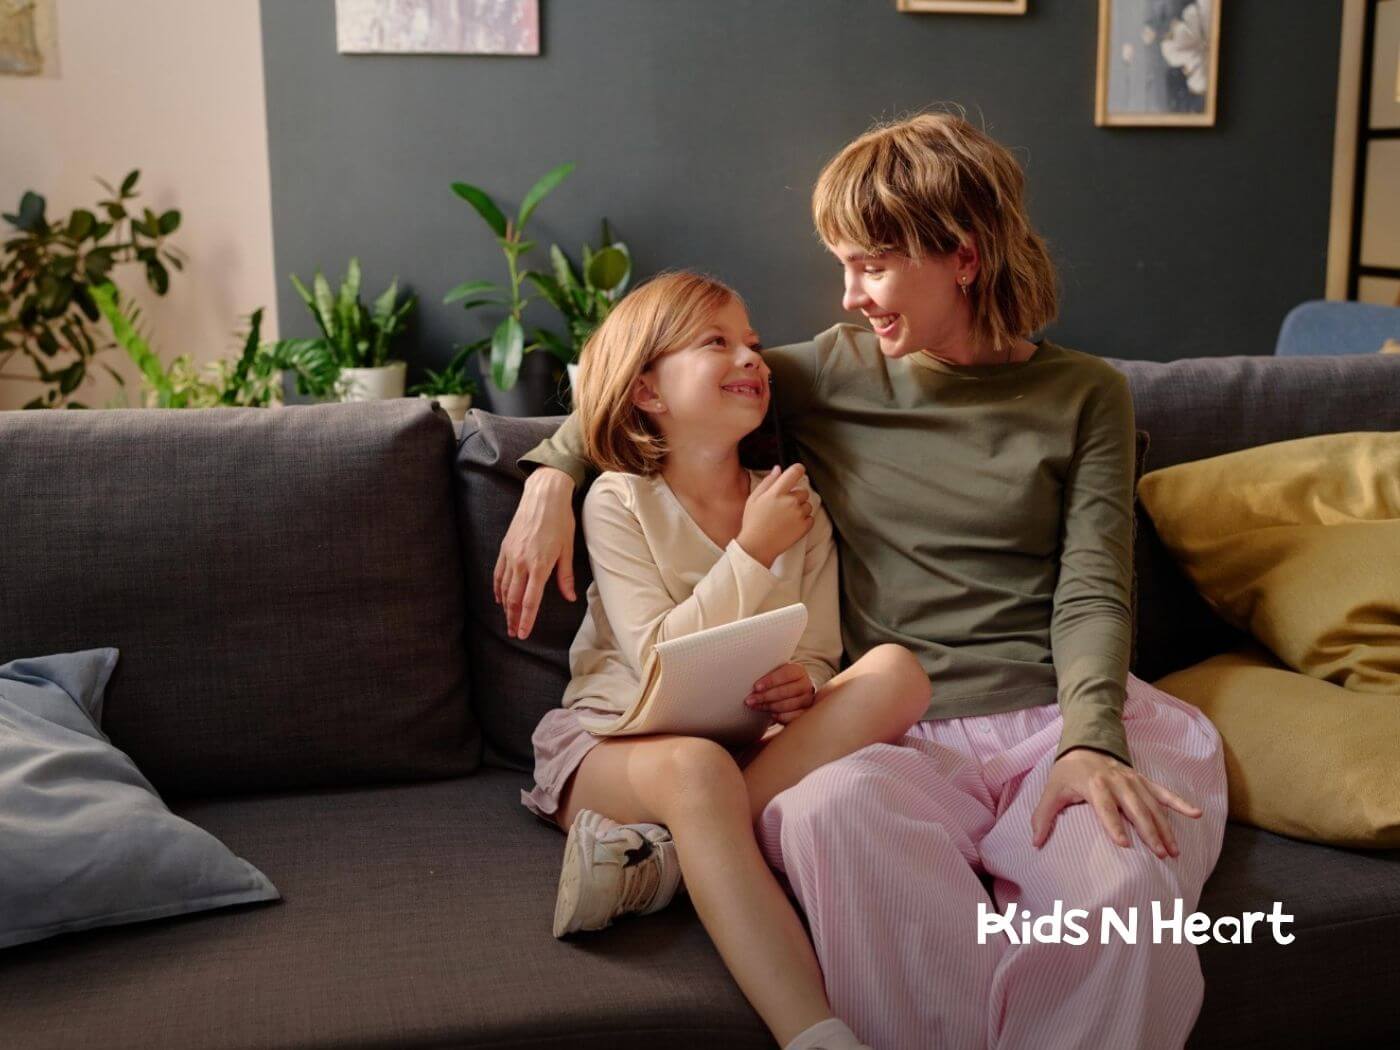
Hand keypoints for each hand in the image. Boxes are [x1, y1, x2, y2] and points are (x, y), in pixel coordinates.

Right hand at [493, 468, 576, 639]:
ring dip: (505, 607)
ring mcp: (511, 555)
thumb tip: (570, 597)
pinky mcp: (505, 547)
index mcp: (540, 565)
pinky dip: (498, 588)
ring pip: (504, 588)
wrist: (543, 495)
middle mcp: (522, 563)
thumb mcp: (568, 548)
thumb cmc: (560, 520)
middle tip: (514, 633)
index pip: (530, 601)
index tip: (524, 634)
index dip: (526, 620)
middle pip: (514, 599)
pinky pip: (498, 573)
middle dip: (513, 619)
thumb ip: (565, 575)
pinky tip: (500, 597)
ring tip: (507, 620)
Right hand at [737, 464, 813, 567]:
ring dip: (800, 509)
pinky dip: (804, 521)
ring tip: (786, 518)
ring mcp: (798, 515)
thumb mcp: (754, 499)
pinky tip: (790, 525)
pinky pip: (810, 518)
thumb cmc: (753, 522)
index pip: (795, 472)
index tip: (797, 472)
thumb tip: (778, 469)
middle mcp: (790, 502)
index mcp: (777, 492)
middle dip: (796, 496)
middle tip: (783, 506)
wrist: (757, 547)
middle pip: (803, 491)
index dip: (798, 469)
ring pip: (808, 505)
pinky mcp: (804, 527)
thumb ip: (767, 482)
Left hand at [745, 662, 815, 724]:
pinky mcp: (805, 713)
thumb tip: (752, 682)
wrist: (790, 690)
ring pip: (788, 705)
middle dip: (765, 696)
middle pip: (786, 691)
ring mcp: (807, 700)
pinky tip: (771, 715)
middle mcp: (806, 685)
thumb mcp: (774, 673)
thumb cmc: (778, 681)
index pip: (785, 674)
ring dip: (769, 707)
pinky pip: (793, 718)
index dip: (770, 681)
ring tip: (756, 706)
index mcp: (798, 671)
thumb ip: (767, 673)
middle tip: (750, 700)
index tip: (756, 687)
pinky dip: (781, 717)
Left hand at [1030, 748, 1202, 859]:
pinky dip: (1180, 802)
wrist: (1084, 744)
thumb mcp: (1051, 790)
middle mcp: (1117, 781)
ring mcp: (1133, 780)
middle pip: (1136, 808)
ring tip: (1174, 850)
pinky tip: (1196, 814)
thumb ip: (1043, 815)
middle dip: (1149, 831)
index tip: (1125, 844)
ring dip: (1165, 827)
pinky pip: (1164, 792)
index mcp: (1094, 784)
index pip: (1105, 807)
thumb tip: (1035, 842)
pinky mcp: (1142, 780)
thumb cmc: (1067, 772)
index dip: (1114, 825)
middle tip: (1160, 854)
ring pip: (1153, 805)